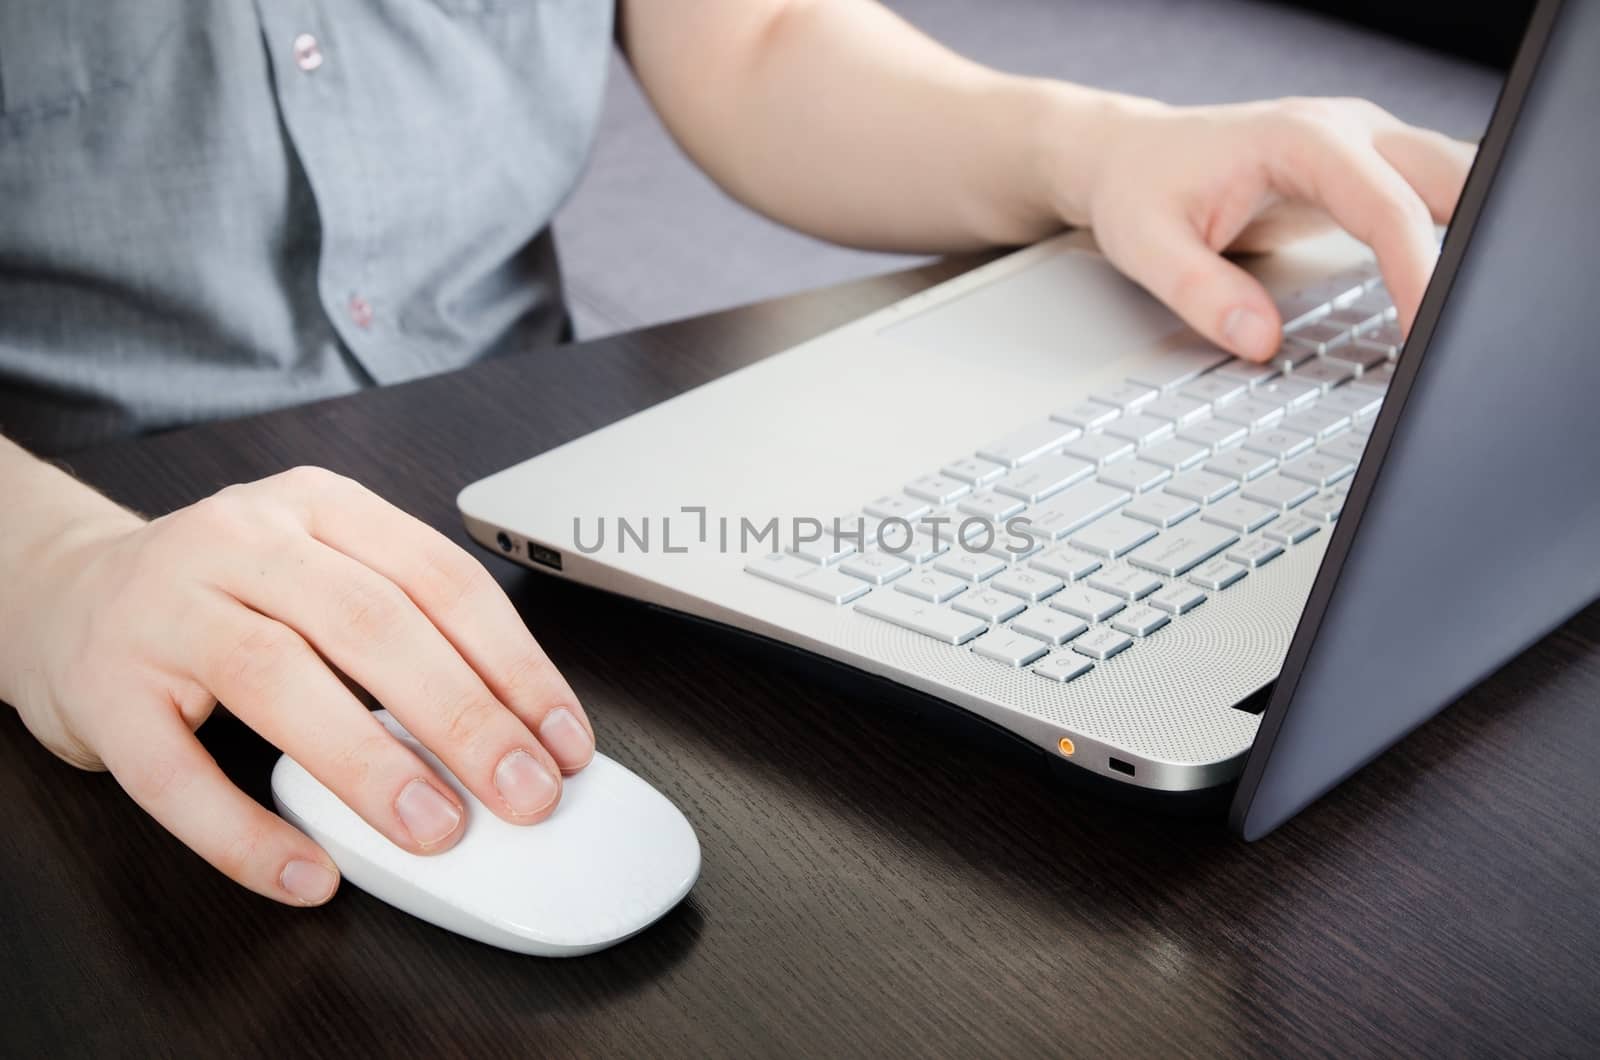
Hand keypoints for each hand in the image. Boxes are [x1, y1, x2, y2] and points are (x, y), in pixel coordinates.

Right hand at [10, 466, 593, 905]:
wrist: (63, 594)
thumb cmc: (223, 595)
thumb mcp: (318, 573)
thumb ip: (405, 631)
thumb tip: (516, 735)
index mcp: (318, 506)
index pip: (440, 579)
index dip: (514, 664)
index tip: (563, 740)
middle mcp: (242, 539)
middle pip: (372, 623)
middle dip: (465, 716)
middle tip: (523, 793)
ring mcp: (165, 608)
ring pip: (278, 678)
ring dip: (369, 763)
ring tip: (435, 828)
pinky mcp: (104, 688)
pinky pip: (175, 774)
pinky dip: (246, 833)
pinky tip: (307, 874)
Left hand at [1072, 95, 1475, 360]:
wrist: (1131, 155)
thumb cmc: (1140, 189)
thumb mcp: (1147, 246)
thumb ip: (1202, 294)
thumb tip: (1261, 343)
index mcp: (1301, 140)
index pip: (1389, 208)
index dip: (1418, 274)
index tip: (1424, 334)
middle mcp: (1348, 130)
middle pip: (1453, 178)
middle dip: (1476, 245)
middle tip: (1473, 326)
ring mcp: (1367, 145)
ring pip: (1457, 178)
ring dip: (1475, 235)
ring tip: (1471, 313)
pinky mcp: (1369, 170)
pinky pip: (1434, 195)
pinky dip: (1454, 234)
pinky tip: (1453, 288)